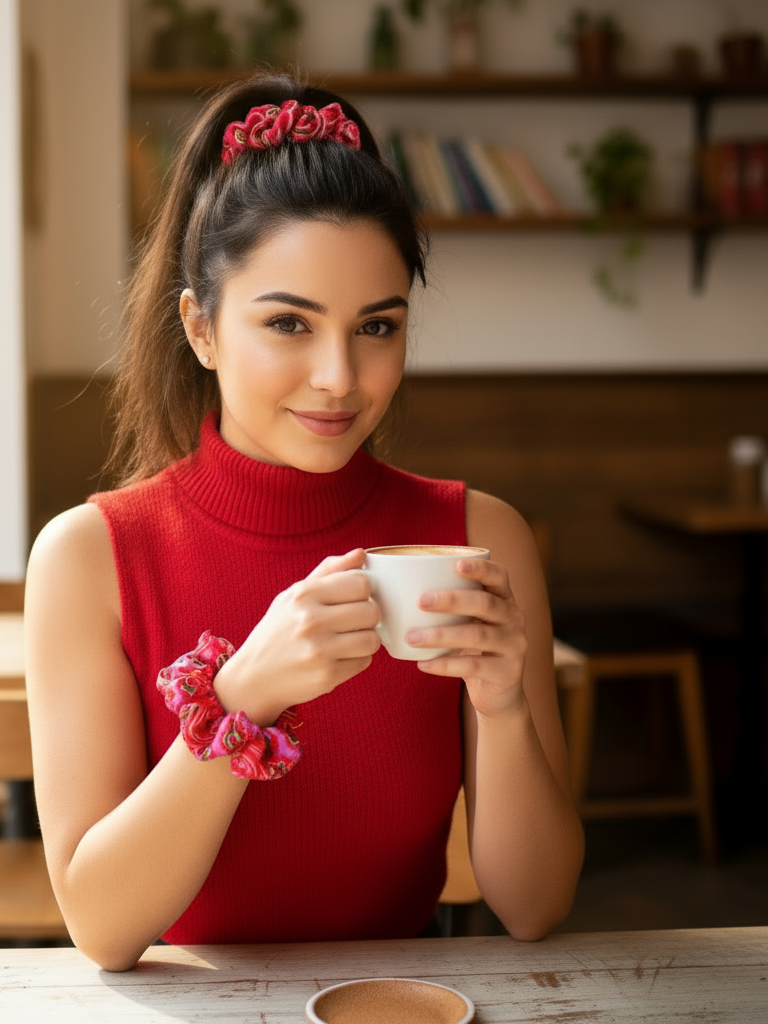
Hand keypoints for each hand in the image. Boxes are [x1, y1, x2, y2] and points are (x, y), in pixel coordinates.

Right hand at [214, 548, 379, 723]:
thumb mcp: (294, 595)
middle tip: (353, 623)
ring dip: (365, 640)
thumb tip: (361, 554)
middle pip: (371, 611)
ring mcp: (319, 650)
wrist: (253, 676)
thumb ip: (329, 571)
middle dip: (367, 617)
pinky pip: (364, 662)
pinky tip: (338, 658)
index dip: (363, 592)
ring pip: (372, 639)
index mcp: (304, 594)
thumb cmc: (278, 631)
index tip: (354, 600)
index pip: (361, 583)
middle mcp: (310, 620)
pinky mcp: (327, 676)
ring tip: (348, 640)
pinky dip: (356, 660)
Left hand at [405, 557, 527, 718]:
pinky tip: (423, 664)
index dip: (481, 568)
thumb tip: (399, 590)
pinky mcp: (507, 672)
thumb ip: (450, 608)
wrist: (500, 694)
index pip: (499, 577)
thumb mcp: (470, 623)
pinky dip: (445, 664)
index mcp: (505, 600)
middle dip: (452, 600)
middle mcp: (515, 619)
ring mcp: (514, 646)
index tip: (456, 564)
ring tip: (412, 637)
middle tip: (421, 601)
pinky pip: (473, 666)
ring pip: (477, 635)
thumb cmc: (475, 650)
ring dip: (441, 635)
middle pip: (485, 604)